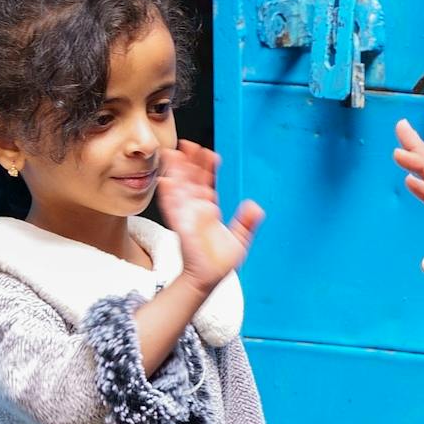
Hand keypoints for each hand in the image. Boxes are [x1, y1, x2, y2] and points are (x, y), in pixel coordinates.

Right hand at [158, 140, 262, 287]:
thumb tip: (256, 207)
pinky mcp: (180, 226)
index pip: (207, 182)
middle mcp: (196, 209)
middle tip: (188, 144)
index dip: (208, 167)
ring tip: (172, 154)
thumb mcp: (240, 239)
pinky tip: (166, 181)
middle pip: (190, 180)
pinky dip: (169, 195)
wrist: (208, 278)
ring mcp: (186, 216)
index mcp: (209, 209)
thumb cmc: (220, 261)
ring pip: (179, 189)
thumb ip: (247, 222)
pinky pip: (173, 208)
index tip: (210, 154)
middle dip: (189, 162)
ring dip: (175, 172)